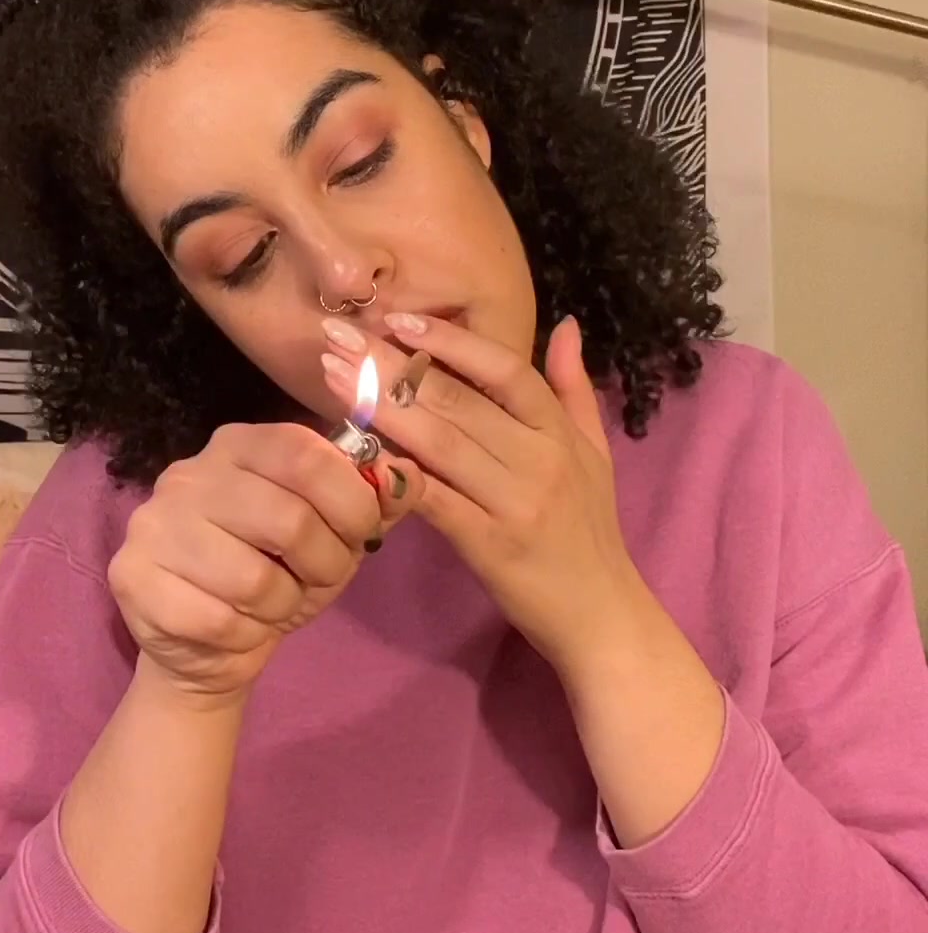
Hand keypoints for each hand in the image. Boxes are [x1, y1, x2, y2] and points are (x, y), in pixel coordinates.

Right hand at [108, 421, 422, 702]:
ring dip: (284, 605)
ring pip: (253, 578)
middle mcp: (188, 474)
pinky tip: (238, 627)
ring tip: (275, 604)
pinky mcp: (131, 578)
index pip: (304, 453)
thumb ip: (376, 500)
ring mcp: (152, 525)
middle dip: (325, 563)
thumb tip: (410, 474)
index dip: (350, 499)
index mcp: (239, 445)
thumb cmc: (277, 574)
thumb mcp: (336, 534)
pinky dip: (246, 634)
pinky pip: (218, 618)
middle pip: (287, 518)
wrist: (210, 648)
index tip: (362, 534)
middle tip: (320, 579)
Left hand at [320, 313, 633, 672]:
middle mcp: (540, 459)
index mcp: (559, 432)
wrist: (601, 614)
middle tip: (338, 337)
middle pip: (458, 399)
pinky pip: (435, 500)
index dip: (450, 340)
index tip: (397, 319)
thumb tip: (565, 324)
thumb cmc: (589, 530)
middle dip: (391, 364)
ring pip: (439, 442)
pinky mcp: (490, 546)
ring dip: (379, 406)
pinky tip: (357, 450)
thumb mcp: (596, 453)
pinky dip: (396, 472)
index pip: (505, 369)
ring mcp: (515, 502)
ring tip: (332, 377)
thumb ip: (575, 388)